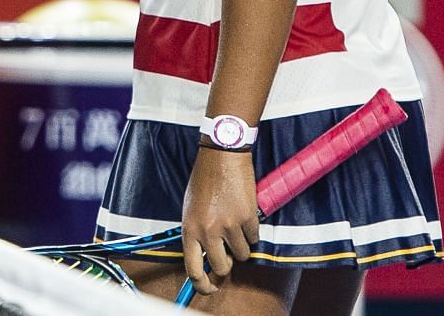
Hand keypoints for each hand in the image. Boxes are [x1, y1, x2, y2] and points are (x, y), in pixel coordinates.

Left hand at [181, 146, 258, 296]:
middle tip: (227, 251)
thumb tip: (206, 257)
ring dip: (240, 244)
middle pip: (222, 268)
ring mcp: (229, 226)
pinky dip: (251, 231)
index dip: (202, 285)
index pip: (193, 269)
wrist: (221, 156)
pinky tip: (243, 213)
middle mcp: (208, 231)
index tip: (209, 288)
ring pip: (242, 255)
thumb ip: (197, 233)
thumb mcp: (190, 209)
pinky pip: (254, 239)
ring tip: (234, 223)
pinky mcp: (248, 218)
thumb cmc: (204, 180)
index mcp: (189, 229)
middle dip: (227, 263)